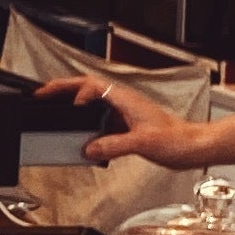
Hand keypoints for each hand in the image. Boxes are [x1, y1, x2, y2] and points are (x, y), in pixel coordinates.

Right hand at [42, 75, 213, 169]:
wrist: (193, 148)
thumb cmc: (176, 140)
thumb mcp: (142, 143)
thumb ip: (113, 145)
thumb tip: (89, 148)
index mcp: (126, 99)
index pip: (92, 86)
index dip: (75, 93)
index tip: (66, 107)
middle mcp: (124, 102)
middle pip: (87, 88)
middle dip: (63, 89)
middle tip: (42, 95)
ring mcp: (125, 113)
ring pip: (93, 103)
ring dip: (73, 104)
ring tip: (55, 109)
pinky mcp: (127, 126)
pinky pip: (100, 120)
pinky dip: (86, 125)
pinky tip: (82, 138)